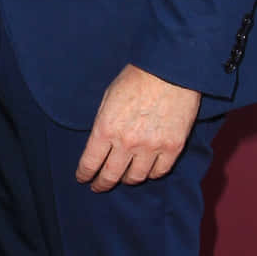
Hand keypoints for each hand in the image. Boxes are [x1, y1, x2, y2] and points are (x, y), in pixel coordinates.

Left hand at [76, 66, 200, 190]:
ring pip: (136, 177)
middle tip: (99, 186)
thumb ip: (103, 125)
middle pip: (111, 176)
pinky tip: (147, 169)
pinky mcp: (172, 147)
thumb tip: (100, 144)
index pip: (90, 163)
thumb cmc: (136, 79)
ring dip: (127, 179)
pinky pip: (159, 171)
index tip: (84, 178)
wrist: (170, 69)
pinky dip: (151, 173)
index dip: (84, 174)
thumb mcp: (108, 98)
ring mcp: (151, 147)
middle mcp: (127, 143)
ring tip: (125, 176)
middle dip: (102, 184)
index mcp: (106, 129)